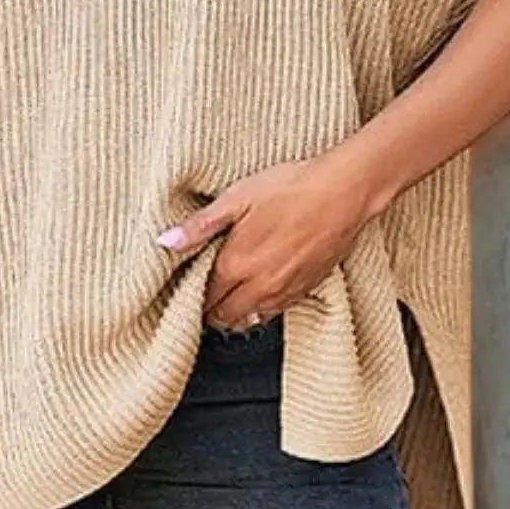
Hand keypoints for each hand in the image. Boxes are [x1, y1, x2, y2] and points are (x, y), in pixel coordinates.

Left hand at [156, 147, 379, 331]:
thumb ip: (200, 225)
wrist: (344, 191)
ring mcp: (284, 291)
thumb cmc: (292, 188)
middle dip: (210, 311)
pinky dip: (261, 310)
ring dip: (235, 315)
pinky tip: (258, 295)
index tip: (187, 289)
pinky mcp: (306, 289)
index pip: (204, 297)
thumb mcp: (238, 197)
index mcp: (236, 264)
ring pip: (249, 320)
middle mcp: (258, 286)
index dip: (192, 295)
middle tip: (204, 299)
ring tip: (227, 300)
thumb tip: (166, 242)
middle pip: (224, 317)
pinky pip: (275, 313)